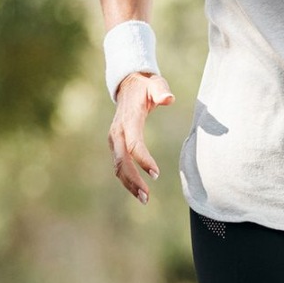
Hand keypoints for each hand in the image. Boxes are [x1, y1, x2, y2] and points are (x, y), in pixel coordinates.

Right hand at [108, 72, 173, 204]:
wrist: (128, 84)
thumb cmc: (146, 86)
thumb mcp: (155, 84)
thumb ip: (161, 91)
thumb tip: (168, 99)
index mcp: (128, 120)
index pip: (133, 144)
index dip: (143, 159)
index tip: (156, 174)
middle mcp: (117, 132)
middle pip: (121, 161)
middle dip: (133, 180)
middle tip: (147, 196)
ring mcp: (114, 139)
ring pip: (118, 166)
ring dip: (129, 183)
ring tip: (144, 198)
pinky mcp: (116, 144)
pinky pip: (119, 165)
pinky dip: (127, 178)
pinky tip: (138, 190)